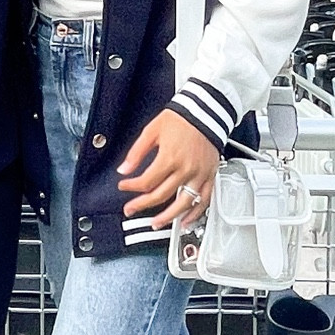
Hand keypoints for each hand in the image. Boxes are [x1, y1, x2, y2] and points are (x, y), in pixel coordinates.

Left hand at [118, 111, 218, 230]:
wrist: (205, 110)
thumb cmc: (180, 118)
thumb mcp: (152, 130)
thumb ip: (137, 152)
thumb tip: (124, 169)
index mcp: (169, 157)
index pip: (147, 181)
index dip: (131, 186)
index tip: (123, 185)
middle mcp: (186, 169)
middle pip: (162, 195)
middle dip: (143, 205)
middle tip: (131, 209)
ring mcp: (200, 174)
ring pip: (183, 203)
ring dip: (168, 217)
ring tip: (156, 223)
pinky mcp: (210, 175)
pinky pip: (204, 200)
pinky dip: (195, 213)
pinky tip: (186, 220)